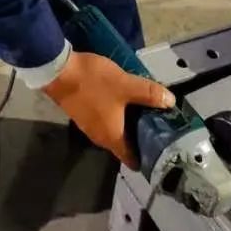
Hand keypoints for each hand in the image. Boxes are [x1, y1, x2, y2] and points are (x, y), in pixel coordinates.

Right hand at [42, 50, 175, 166]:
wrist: (58, 71)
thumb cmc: (94, 83)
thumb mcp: (126, 85)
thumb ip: (149, 94)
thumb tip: (171, 102)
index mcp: (112, 138)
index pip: (132, 160)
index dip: (147, 156)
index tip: (162, 145)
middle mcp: (100, 138)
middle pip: (124, 144)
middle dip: (140, 134)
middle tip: (158, 119)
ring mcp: (89, 126)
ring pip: (114, 130)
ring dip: (127, 122)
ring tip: (142, 105)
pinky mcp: (83, 113)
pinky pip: (105, 119)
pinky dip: (115, 113)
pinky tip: (122, 96)